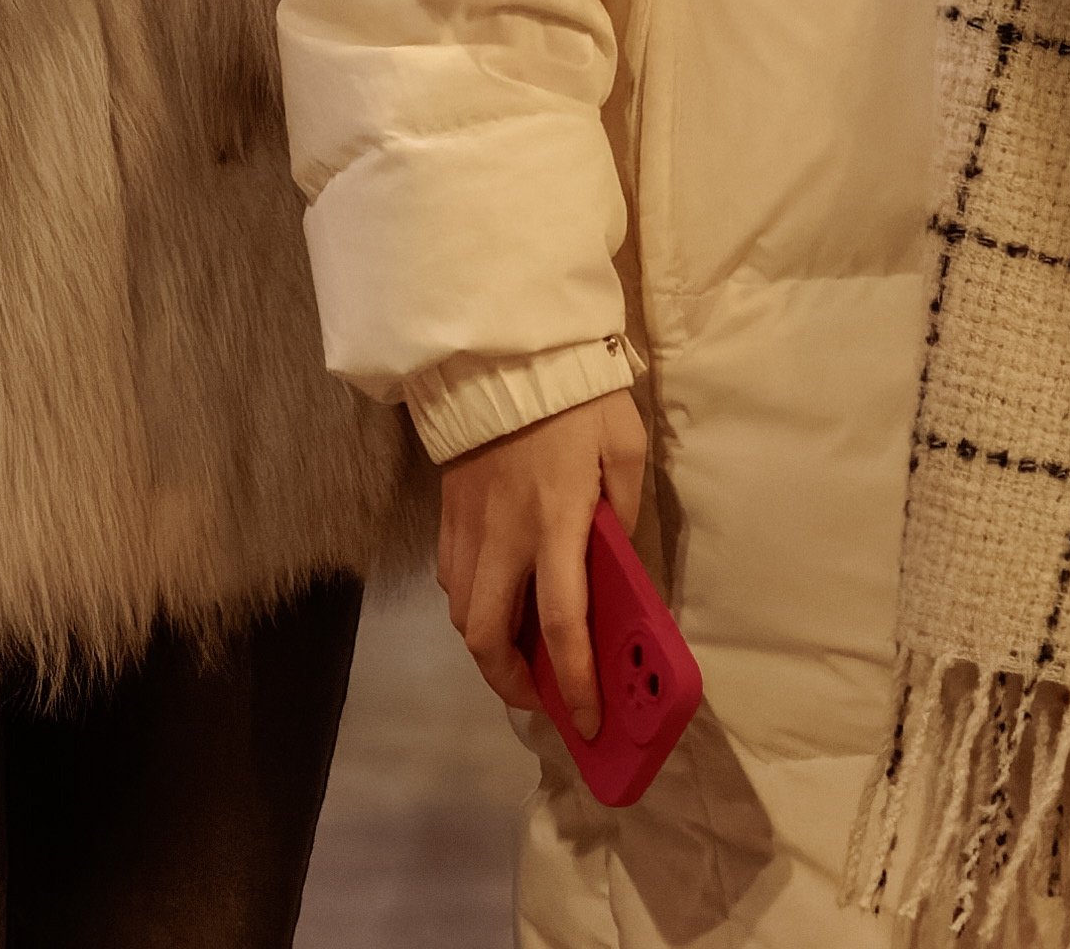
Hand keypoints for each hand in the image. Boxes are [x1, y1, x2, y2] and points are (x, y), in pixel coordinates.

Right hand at [442, 387, 651, 739]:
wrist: (501, 349)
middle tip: (539, 697)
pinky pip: (450, 575)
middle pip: (486, 635)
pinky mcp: (446, 509)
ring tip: (518, 654)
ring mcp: (467, 525)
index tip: (586, 720)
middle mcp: (503, 537)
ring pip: (461, 611)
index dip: (574, 682)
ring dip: (487, 644)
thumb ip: (622, 509)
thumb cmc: (575, 398)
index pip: (561, 624)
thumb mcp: (623, 447)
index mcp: (555, 525)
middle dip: (509, 681)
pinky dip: (469, 603)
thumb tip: (616, 558)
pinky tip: (496, 597)